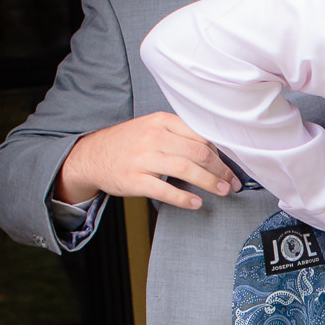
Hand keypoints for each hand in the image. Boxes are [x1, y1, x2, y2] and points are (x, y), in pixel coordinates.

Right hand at [55, 111, 236, 209]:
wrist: (91, 156)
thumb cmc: (128, 143)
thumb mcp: (151, 127)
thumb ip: (179, 134)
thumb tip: (215, 149)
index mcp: (161, 121)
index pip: (200, 135)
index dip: (222, 151)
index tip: (233, 163)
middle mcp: (153, 137)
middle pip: (198, 153)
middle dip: (221, 169)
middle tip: (233, 181)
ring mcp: (143, 159)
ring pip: (186, 170)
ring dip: (210, 182)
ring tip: (223, 191)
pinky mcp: (134, 180)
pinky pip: (165, 190)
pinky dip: (185, 198)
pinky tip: (196, 203)